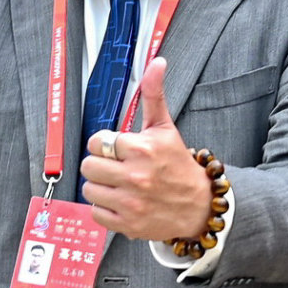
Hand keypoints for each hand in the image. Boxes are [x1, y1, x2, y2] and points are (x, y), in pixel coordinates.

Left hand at [80, 72, 212, 244]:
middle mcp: (136, 177)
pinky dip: (105, 208)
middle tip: (115, 166)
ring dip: (100, 186)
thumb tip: (156, 62)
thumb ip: (154, 95)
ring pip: (89, 189)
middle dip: (99, 164)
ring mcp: (131, 203)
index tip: (116, 148)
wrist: (199, 206)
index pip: (97, 141)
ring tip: (118, 184)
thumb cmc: (178, 165)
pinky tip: (121, 201)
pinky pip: (96, 213)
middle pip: (88, 165)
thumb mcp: (166, 128)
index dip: (104, 144)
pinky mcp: (128, 225)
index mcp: (143, 149)